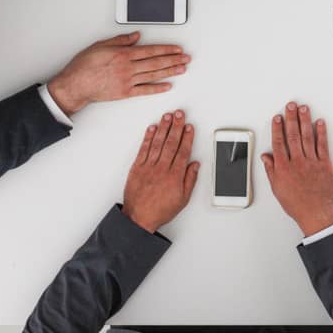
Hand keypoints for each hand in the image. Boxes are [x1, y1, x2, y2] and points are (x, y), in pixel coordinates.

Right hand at [46, 31, 189, 115]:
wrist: (75, 85)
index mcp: (124, 54)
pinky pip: (145, 90)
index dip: (167, 50)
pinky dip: (158, 88)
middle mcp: (128, 67)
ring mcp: (128, 81)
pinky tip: (168, 86)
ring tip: (182, 69)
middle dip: (173, 60)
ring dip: (170, 71)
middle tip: (186, 59)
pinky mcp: (125, 93)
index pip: (151, 50)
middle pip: (156, 62)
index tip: (177, 49)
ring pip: (154, 75)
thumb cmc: (84, 65)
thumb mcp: (101, 45)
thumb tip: (136, 36)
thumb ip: (121, 41)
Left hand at [120, 110, 199, 232]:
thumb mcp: (183, 199)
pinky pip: (143, 149)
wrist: (138, 218)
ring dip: (163, 128)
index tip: (189, 127)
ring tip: (168, 117)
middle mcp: (162, 169)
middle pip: (171, 143)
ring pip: (158, 143)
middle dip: (176, 126)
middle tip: (180, 114)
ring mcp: (148, 167)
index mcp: (174, 176)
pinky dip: (148, 138)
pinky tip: (152, 128)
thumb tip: (194, 165)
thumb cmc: (160, 210)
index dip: (187, 137)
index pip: (183, 151)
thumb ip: (190, 180)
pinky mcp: (137, 167)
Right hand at [260, 101, 332, 235]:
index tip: (277, 117)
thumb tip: (266, 156)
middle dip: (291, 118)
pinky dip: (321, 133)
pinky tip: (320, 123)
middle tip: (290, 106)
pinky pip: (322, 145)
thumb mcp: (277, 188)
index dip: (277, 128)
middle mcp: (297, 162)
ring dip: (305, 121)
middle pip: (292, 135)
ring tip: (303, 108)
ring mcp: (311, 162)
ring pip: (307, 137)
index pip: (278, 142)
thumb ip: (271, 170)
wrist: (314, 212)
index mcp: (283, 167)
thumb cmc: (296, 203)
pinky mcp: (324, 164)